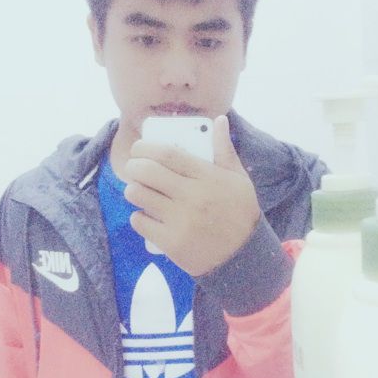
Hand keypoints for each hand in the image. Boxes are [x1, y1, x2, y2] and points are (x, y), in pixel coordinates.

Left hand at [124, 115, 260, 275]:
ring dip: (133, 190)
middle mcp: (192, 197)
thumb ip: (225, 150)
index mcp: (208, 178)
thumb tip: (219, 120)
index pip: (167, 154)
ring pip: (139, 195)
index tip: (139, 149)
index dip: (146, 147)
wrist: (244, 257)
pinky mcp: (171, 243)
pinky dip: (138, 217)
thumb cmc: (240, 214)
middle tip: (133, 169)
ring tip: (139, 191)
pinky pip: (140, 222)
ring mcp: (180, 221)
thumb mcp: (238, 179)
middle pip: (147, 171)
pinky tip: (147, 216)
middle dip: (133, 166)